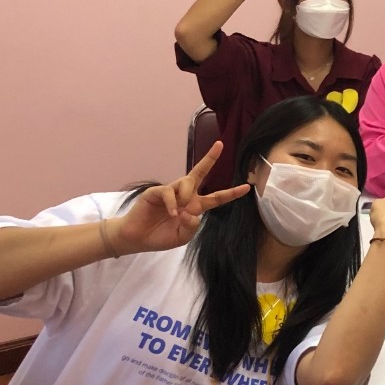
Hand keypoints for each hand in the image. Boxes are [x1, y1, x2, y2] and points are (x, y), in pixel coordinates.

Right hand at [112, 142, 249, 252]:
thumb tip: (190, 212)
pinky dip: (172, 203)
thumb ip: (191, 227)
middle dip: (210, 158)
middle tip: (220, 145)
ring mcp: (170, 192)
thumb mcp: (182, 237)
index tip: (247, 187)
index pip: (217, 198)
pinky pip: (168, 192)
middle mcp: (185, 195)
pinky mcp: (156, 192)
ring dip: (186, 195)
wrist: (137, 239)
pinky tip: (171, 213)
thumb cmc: (161, 236)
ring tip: (178, 212)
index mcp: (195, 206)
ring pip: (186, 181)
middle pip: (199, 173)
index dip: (231, 193)